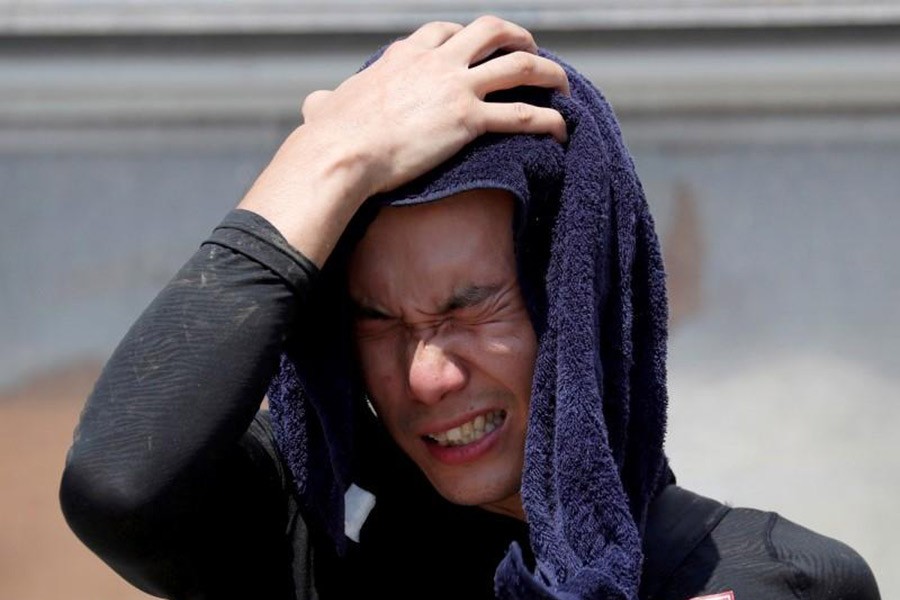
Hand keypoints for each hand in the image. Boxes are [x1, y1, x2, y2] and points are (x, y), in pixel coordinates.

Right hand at [301, 16, 569, 194]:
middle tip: (534, 52)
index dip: (467, 37)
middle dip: (518, 36)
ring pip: (519, 65)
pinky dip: (549, 121)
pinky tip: (562, 131)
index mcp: (405, 56)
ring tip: (564, 87)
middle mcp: (436, 62)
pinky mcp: (469, 120)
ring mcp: (456, 88)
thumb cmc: (330, 135)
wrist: (341, 151)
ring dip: (548, 73)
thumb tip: (315, 104)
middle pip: (491, 30)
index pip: (443, 31)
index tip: (479, 49)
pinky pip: (523, 115)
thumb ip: (327, 101)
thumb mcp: (326, 106)